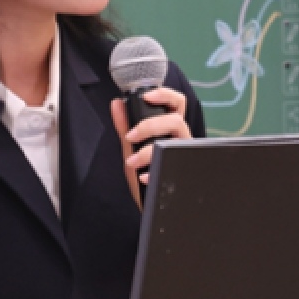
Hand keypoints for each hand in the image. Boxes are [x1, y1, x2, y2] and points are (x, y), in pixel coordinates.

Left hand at [109, 87, 188, 208]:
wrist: (148, 204)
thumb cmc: (143, 174)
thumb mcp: (130, 148)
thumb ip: (124, 125)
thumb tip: (117, 103)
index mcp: (170, 130)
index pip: (177, 104)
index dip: (165, 95)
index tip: (147, 96)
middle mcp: (180, 141)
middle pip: (177, 120)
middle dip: (151, 125)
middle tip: (131, 135)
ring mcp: (182, 157)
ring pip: (176, 142)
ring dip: (150, 150)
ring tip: (133, 161)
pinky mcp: (180, 173)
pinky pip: (172, 167)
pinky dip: (154, 172)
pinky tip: (143, 177)